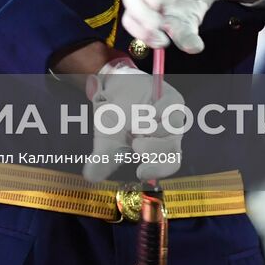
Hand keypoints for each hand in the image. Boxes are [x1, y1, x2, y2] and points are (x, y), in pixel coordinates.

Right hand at [83, 59, 183, 181]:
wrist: (114, 87)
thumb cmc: (115, 117)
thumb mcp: (107, 140)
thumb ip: (102, 158)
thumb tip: (90, 177)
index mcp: (160, 149)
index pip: (169, 164)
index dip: (157, 170)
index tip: (140, 173)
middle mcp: (170, 134)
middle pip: (173, 148)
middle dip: (152, 150)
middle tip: (135, 144)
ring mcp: (173, 116)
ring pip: (173, 128)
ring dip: (150, 128)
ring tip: (134, 124)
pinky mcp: (172, 99)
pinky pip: (171, 107)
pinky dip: (157, 111)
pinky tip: (145, 110)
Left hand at [119, 0, 231, 53]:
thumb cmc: (191, 1)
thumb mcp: (189, 22)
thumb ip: (186, 35)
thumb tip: (194, 49)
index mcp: (142, 7)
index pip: (130, 20)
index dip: (141, 31)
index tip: (160, 40)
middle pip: (130, 0)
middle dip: (145, 15)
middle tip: (162, 23)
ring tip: (164, 1)